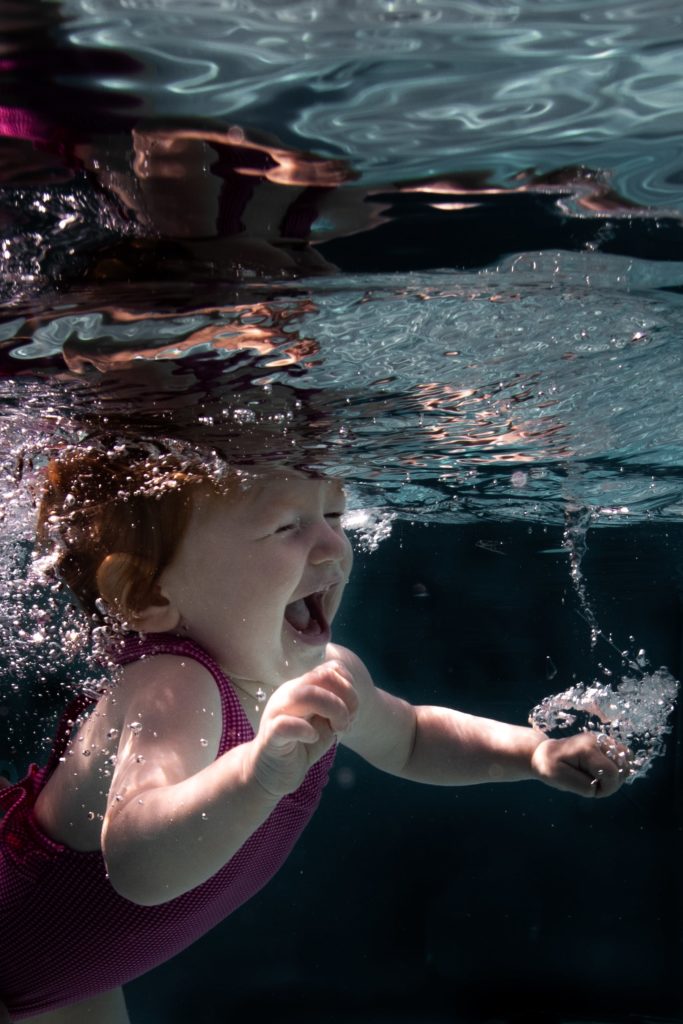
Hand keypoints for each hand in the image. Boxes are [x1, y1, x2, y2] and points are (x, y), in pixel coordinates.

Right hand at [247, 660, 358, 797]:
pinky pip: (285, 724)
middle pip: (322, 676)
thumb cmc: (302, 745)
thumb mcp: (326, 724)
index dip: (349, 687)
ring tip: (337, 729)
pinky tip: (312, 738)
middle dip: (346, 697)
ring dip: (332, 710)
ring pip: (305, 694)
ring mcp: (277, 712)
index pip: (330, 669)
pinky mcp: (270, 735)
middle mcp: (289, 694)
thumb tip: (351, 704)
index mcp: (302, 687)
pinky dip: (305, 730)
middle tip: (347, 722)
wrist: (271, 773)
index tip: (353, 713)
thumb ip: (337, 708)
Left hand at [530, 732, 630, 797]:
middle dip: (613, 782)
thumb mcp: (560, 779)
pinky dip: (618, 767)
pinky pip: (624, 756)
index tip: (592, 790)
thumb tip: (600, 786)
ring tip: (599, 777)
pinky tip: (603, 771)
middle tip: (594, 784)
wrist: (543, 753)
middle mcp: (598, 740)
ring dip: (617, 774)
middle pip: (623, 767)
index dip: (606, 788)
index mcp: (587, 749)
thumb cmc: (549, 766)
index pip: (611, 773)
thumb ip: (583, 785)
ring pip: (627, 760)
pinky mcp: (605, 742)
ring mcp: (602, 739)